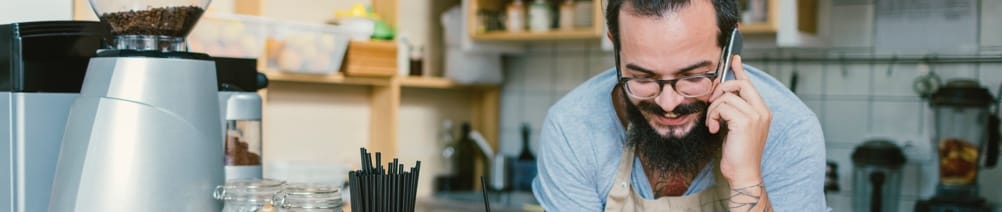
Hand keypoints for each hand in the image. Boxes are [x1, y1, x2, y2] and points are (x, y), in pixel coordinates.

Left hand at [706, 55, 771, 186]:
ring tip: (713, 124)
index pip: (750, 84)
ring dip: (713, 109)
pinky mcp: (745, 121)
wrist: (743, 173)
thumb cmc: (737, 153)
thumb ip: (734, 111)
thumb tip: (722, 95)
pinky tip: (713, 129)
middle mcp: (762, 111)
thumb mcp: (736, 128)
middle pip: (739, 84)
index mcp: (762, 111)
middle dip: (720, 90)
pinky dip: (713, 116)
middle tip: (711, 104)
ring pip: (726, 96)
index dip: (740, 70)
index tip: (733, 59)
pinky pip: (721, 107)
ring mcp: (755, 115)